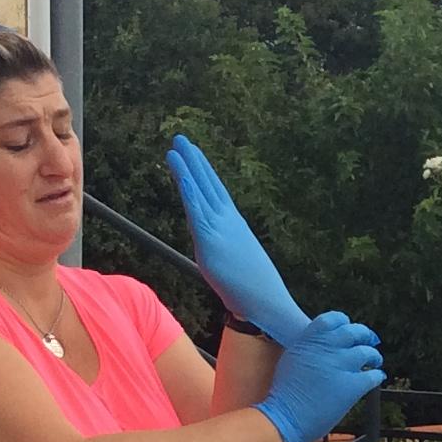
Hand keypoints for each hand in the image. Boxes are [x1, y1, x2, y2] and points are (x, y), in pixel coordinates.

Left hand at [167, 135, 309, 346]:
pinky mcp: (210, 239)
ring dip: (187, 167)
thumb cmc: (253, 291)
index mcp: (233, 225)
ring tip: (176, 146)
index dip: (204, 173)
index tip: (194, 155)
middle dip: (194, 161)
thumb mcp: (236, 266)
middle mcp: (228, 221)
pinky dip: (188, 188)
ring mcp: (220, 228)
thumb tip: (217, 254)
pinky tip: (179, 172)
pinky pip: (196, 208)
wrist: (266, 302)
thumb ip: (224, 253)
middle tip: (181, 139)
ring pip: (200, 190)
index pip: (216, 193)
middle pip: (208, 184)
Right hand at [254, 310, 384, 441]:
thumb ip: (309, 348)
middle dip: (365, 335)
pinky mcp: (352, 386)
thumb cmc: (284, 394)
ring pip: (367, 353)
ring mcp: (340, 366)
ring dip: (374, 356)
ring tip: (376, 360)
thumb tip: (324, 347)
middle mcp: (326, 348)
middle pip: (353, 333)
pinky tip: (378, 377)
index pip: (333, 319)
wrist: (284, 417)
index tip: (348, 327)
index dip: (345, 322)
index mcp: (309, 340)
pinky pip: (372, 375)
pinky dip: (377, 375)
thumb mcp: (291, 359)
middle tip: (370, 340)